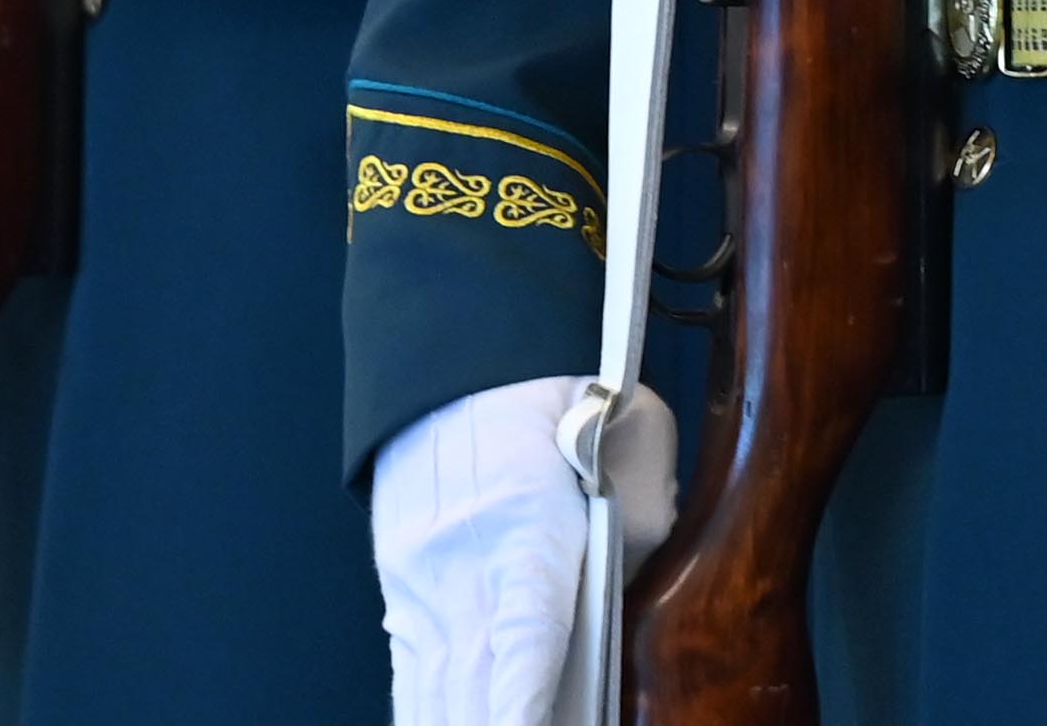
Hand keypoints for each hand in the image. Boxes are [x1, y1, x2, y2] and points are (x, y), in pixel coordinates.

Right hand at [372, 372, 670, 725]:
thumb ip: (644, 524)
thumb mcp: (632, 433)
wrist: (461, 357)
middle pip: (475, 677)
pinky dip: (429, 714)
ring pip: (434, 687)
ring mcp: (422, 578)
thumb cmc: (559, 390)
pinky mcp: (403, 588)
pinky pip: (413, 673)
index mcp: (526, 517)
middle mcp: (463, 558)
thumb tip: (636, 596)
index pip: (526, 626)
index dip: (523, 693)